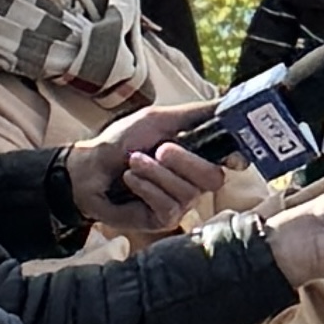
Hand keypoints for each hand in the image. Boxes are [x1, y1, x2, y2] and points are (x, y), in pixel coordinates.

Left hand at [70, 103, 226, 236]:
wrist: (87, 170)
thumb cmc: (119, 143)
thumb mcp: (157, 119)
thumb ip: (195, 114)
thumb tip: (228, 104)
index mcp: (196, 153)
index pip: (231, 159)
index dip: (236, 158)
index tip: (232, 157)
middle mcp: (193, 180)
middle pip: (213, 177)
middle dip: (185, 162)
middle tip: (159, 150)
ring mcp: (180, 202)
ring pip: (188, 192)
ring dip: (156, 173)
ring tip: (134, 164)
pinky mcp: (164, 220)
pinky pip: (168, 205)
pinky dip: (147, 188)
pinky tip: (131, 182)